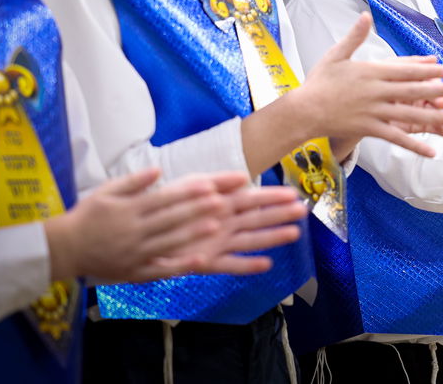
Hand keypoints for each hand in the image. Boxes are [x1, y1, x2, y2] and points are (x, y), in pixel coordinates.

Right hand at [44, 169, 228, 282]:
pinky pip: (160, 269)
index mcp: (128, 210)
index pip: (163, 199)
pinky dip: (180, 266)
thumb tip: (158, 169)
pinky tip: (200, 261)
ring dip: (193, 235)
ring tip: (215, 226)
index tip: (208, 186)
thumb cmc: (86, 217)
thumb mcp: (105, 193)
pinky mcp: (134, 271)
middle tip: (221, 202)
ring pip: (168, 243)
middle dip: (196, 210)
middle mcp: (133, 231)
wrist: (63, 250)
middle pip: (170, 220)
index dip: (187, 193)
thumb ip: (133, 182)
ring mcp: (135, 253)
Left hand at [153, 173, 307, 276]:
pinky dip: (247, 266)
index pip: (253, 198)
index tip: (294, 194)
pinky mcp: (205, 262)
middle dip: (279, 215)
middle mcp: (224, 224)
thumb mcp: (190, 185)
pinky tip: (266, 265)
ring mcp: (217, 243)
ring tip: (294, 234)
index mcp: (221, 203)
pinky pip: (229, 265)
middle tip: (302, 212)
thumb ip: (216, 181)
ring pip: (249, 239)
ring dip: (271, 237)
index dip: (273, 196)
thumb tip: (244, 177)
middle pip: (257, 219)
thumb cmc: (167, 205)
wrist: (140, 230)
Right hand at [296, 14, 442, 156]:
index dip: (427, 70)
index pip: (404, 70)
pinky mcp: (368, 128)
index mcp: (371, 72)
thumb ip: (354, 37)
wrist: (303, 110)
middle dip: (439, 90)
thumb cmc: (319, 82)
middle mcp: (376, 91)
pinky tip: (431, 151)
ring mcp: (373, 111)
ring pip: (409, 114)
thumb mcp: (336, 55)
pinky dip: (413, 144)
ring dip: (434, 117)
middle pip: (413, 90)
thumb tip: (365, 15)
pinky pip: (395, 137)